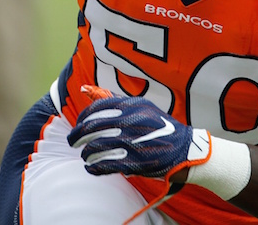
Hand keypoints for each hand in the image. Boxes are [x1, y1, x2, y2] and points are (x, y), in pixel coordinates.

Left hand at [67, 87, 209, 180]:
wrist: (185, 149)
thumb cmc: (158, 125)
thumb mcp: (139, 106)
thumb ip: (112, 99)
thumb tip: (85, 89)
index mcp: (131, 105)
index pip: (95, 109)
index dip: (82, 119)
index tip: (78, 125)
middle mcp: (130, 121)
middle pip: (91, 128)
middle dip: (77, 136)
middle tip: (72, 141)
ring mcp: (131, 142)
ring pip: (95, 148)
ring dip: (85, 153)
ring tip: (84, 155)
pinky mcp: (134, 163)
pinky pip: (104, 165)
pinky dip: (93, 167)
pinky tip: (91, 167)